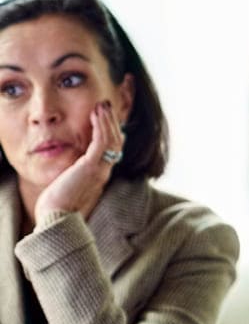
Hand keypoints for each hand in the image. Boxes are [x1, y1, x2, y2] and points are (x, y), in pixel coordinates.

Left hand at [33, 101, 124, 223]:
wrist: (57, 217)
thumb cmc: (58, 205)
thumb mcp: (69, 185)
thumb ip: (75, 174)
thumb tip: (71, 168)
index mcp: (100, 175)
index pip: (112, 151)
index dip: (112, 133)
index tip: (106, 119)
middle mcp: (104, 171)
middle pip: (116, 142)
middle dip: (112, 122)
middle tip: (106, 106)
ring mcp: (100, 169)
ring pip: (112, 140)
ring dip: (107, 120)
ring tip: (102, 105)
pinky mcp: (91, 167)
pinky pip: (102, 142)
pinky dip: (101, 126)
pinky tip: (96, 115)